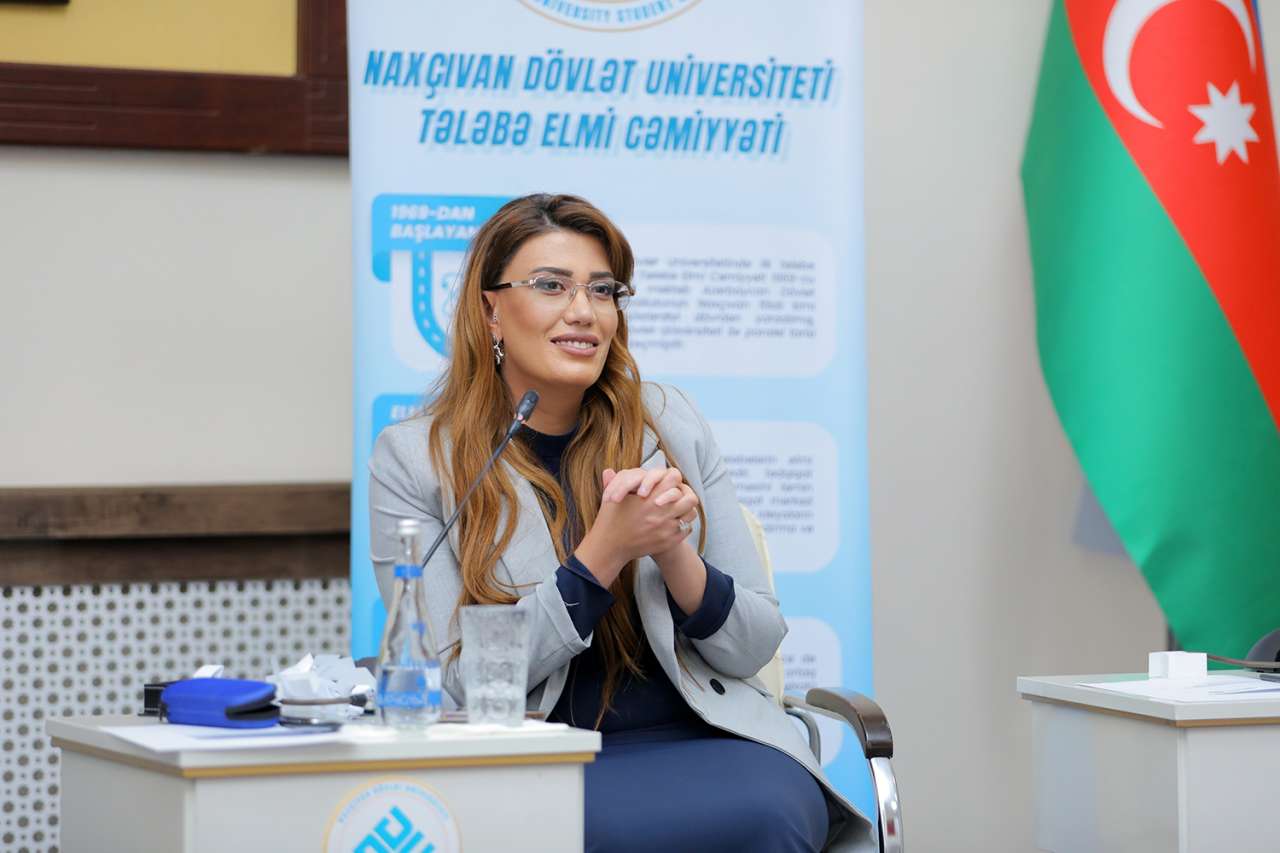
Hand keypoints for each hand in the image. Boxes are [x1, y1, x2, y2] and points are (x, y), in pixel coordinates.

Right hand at [573, 467, 699, 582]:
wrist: (610, 547)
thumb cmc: (609, 520)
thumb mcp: (611, 497)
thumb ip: (616, 481)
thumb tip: (608, 470)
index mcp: (650, 498)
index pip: (674, 478)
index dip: (672, 478)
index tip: (667, 482)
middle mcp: (661, 513)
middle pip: (690, 498)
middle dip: (685, 494)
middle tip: (677, 496)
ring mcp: (667, 529)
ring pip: (690, 514)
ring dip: (685, 510)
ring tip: (676, 509)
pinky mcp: (668, 541)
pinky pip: (686, 529)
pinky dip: (681, 524)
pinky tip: (672, 522)